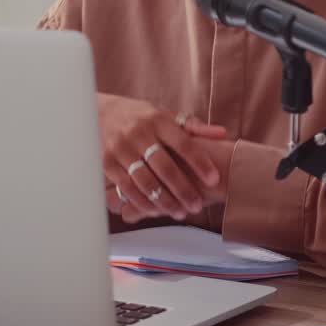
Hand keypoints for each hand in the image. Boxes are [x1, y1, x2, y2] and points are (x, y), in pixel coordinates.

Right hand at [97, 93, 225, 222]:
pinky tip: (155, 211)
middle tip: (197, 206)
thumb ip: (194, 127)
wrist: (102, 113)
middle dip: (182, 188)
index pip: (183, 143)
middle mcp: (139, 133)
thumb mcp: (167, 116)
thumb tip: (223, 133)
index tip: (214, 179)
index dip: (199, 162)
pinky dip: (141, 201)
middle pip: (164, 166)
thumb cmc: (143, 118)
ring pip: (144, 180)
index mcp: (158, 120)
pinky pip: (126, 187)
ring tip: (180, 212)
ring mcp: (121, 148)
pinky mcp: (107, 162)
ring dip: (163, 200)